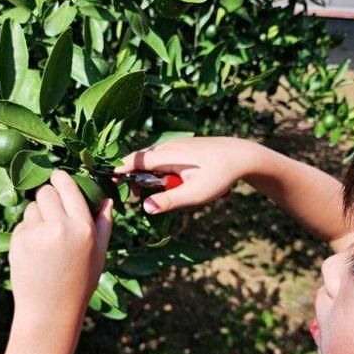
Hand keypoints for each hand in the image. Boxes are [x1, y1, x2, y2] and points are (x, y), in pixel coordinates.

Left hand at [8, 169, 112, 327]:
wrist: (51, 309)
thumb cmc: (80, 281)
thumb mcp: (99, 252)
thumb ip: (104, 223)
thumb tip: (106, 199)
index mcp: (83, 227)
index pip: (68, 187)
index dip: (61, 178)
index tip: (58, 176)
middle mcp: (59, 226)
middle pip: (46, 192)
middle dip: (49, 196)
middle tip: (53, 210)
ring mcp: (36, 234)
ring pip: (32, 206)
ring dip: (38, 214)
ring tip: (47, 237)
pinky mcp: (18, 241)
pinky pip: (23, 223)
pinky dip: (28, 230)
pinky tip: (37, 249)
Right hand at [116, 136, 255, 213]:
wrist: (243, 155)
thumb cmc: (220, 175)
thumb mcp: (195, 193)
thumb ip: (169, 201)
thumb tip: (146, 207)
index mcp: (168, 155)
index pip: (135, 160)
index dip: (121, 169)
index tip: (110, 179)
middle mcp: (170, 147)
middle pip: (142, 160)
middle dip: (135, 176)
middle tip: (136, 194)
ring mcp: (178, 146)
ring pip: (154, 160)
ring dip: (151, 175)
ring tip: (160, 191)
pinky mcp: (185, 148)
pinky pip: (166, 158)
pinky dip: (162, 170)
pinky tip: (175, 182)